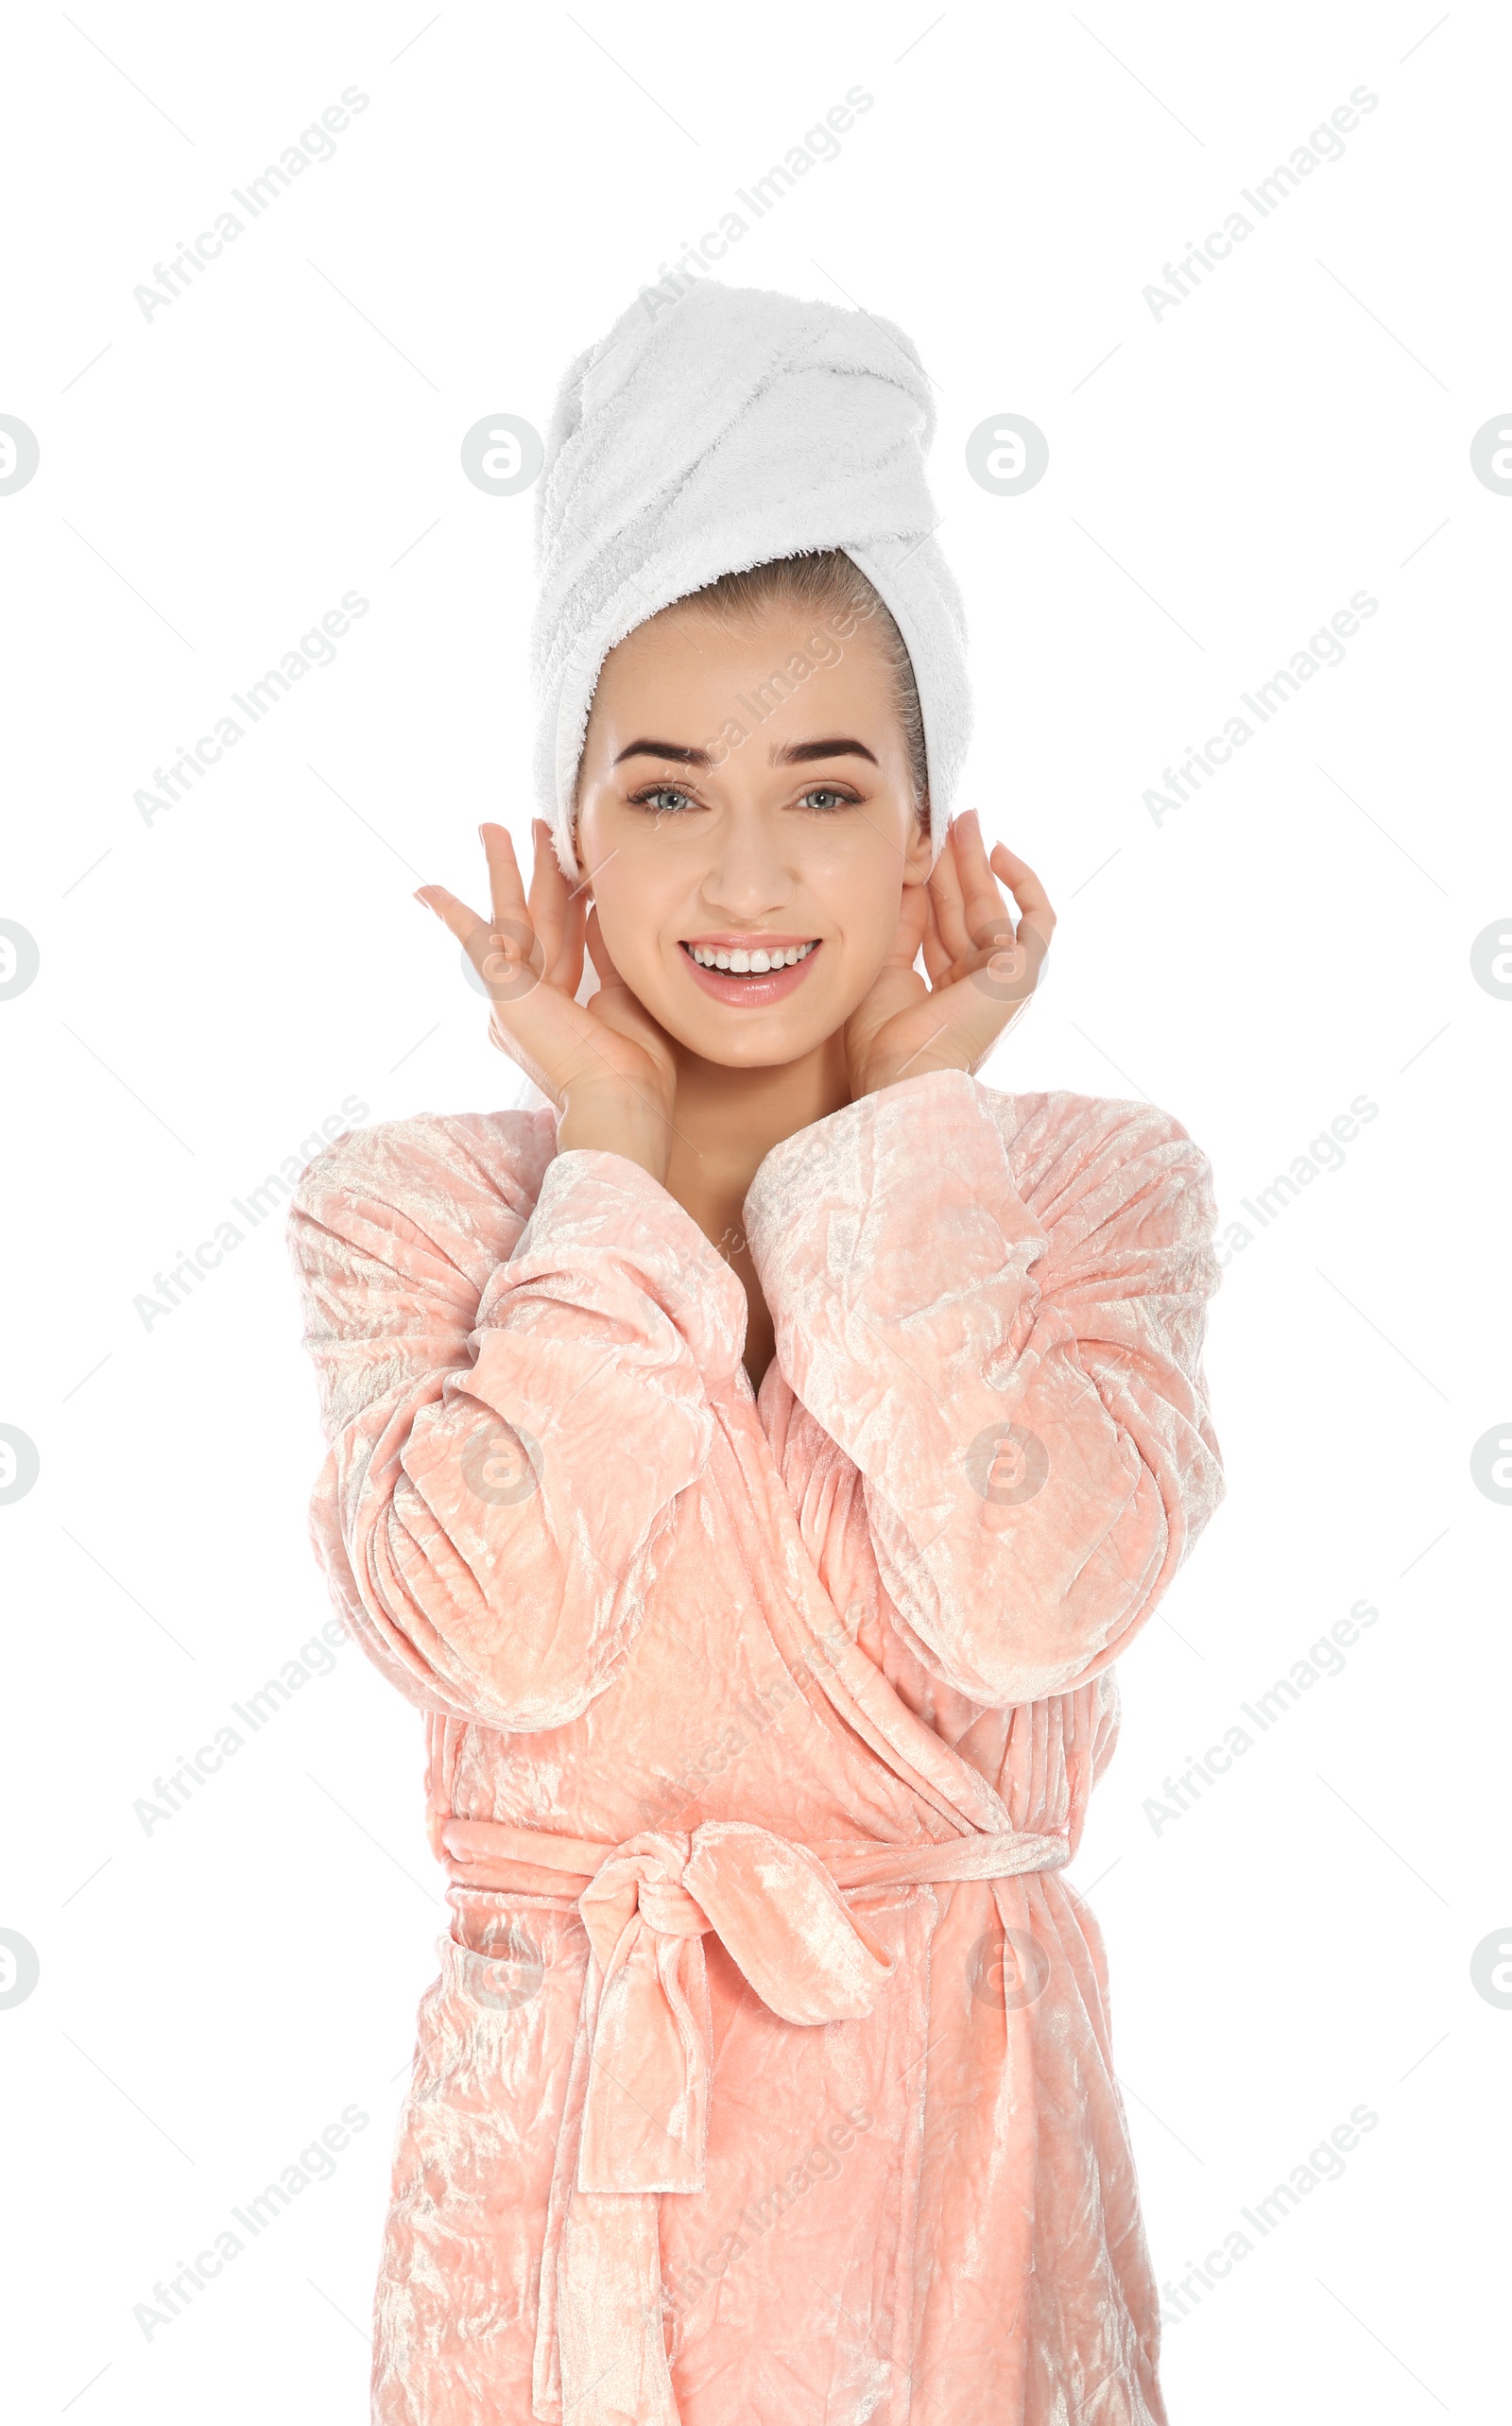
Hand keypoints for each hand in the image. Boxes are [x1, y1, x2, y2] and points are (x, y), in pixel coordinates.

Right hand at [415, 821, 676, 1179]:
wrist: (617, 1096)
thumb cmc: (634, 1065)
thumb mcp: (628, 997)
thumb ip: (609, 957)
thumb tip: (601, 912)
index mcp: (561, 1010)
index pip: (570, 940)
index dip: (577, 898)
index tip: (583, 863)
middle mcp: (532, 1001)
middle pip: (538, 917)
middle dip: (539, 870)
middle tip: (537, 827)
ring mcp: (515, 995)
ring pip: (510, 915)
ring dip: (502, 869)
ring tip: (492, 828)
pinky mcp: (503, 989)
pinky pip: (473, 941)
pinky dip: (449, 915)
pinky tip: (426, 891)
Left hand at [843, 810, 1054, 1098]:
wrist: (902, 1072)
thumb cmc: (882, 1039)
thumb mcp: (883, 966)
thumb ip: (902, 923)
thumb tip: (912, 876)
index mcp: (945, 994)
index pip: (939, 926)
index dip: (931, 885)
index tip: (918, 848)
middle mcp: (977, 986)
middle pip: (965, 910)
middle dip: (955, 863)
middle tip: (944, 819)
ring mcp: (1001, 980)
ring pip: (993, 906)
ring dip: (978, 861)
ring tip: (962, 819)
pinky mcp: (1022, 973)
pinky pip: (1038, 920)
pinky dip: (1026, 885)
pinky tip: (999, 853)